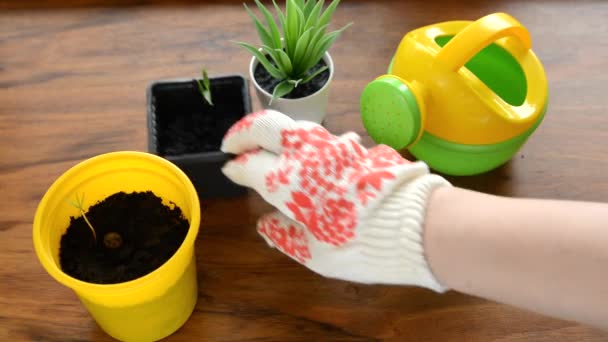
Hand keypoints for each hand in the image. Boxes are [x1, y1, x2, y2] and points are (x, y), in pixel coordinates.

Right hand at [221, 110, 449, 290]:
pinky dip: (309, 144)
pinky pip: (325, 139)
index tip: (230, 168)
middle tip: (236, 142)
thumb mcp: (313, 253)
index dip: (236, 165)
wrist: (415, 225)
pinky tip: (313, 159)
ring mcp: (334, 145)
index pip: (249, 164)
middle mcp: (306, 154)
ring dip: (278, 133)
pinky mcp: (358, 146)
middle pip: (266, 125)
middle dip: (245, 131)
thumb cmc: (357, 245)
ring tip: (272, 148)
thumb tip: (266, 224)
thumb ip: (284, 235)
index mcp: (286, 181)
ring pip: (297, 126)